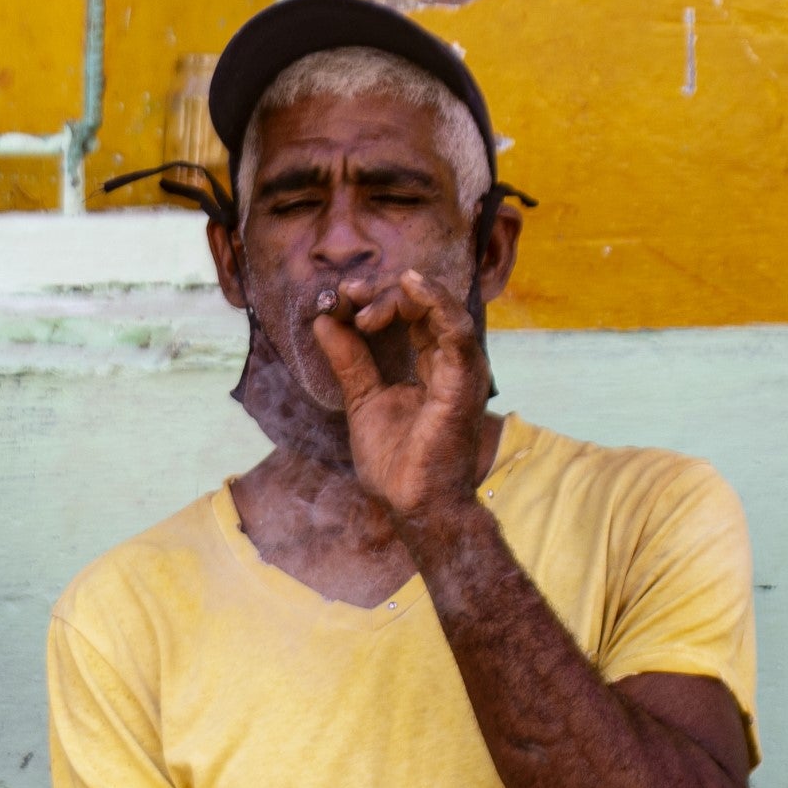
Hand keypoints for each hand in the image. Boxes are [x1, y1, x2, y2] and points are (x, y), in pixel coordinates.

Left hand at [308, 268, 487, 520]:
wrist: (414, 504)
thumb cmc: (396, 462)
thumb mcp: (363, 399)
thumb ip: (349, 360)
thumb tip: (324, 321)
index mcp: (432, 363)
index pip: (410, 313)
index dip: (375, 299)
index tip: (339, 299)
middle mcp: (451, 360)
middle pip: (423, 304)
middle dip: (381, 293)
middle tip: (345, 295)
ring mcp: (461, 368)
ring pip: (440, 307)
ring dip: (398, 295)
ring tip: (361, 298)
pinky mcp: (464, 380)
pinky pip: (456, 329)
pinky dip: (435, 300)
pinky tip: (409, 284)